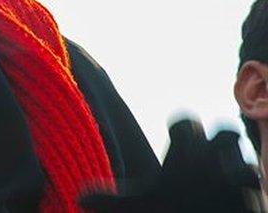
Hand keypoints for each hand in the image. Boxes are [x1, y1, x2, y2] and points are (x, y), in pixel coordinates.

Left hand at [82, 118, 264, 211]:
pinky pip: (253, 182)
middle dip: (215, 138)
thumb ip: (113, 201)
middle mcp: (214, 161)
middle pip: (222, 131)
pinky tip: (234, 193)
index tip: (179, 138)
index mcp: (187, 154)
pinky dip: (244, 186)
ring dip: (230, 161)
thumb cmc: (175, 210)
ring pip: (244, 161)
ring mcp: (235, 179)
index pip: (187, 125)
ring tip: (219, 173)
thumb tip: (80, 197)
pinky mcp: (249, 201)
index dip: (184, 128)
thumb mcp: (142, 207)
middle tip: (199, 153)